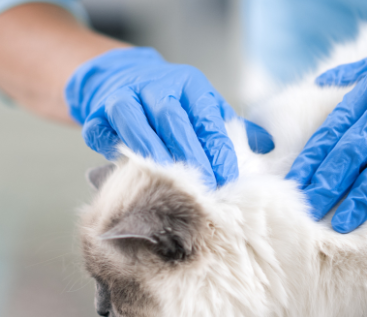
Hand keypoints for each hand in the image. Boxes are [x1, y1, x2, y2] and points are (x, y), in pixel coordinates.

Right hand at [65, 47, 272, 188]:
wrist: (121, 76)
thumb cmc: (170, 101)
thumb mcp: (203, 105)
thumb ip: (231, 128)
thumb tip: (268, 146)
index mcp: (190, 85)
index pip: (207, 117)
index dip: (218, 150)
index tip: (229, 178)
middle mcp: (157, 86)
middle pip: (173, 120)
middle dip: (190, 157)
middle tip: (206, 189)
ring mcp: (124, 97)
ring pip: (137, 126)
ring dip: (155, 158)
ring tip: (171, 186)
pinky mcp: (97, 112)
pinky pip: (101, 132)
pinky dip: (109, 149)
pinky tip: (125, 169)